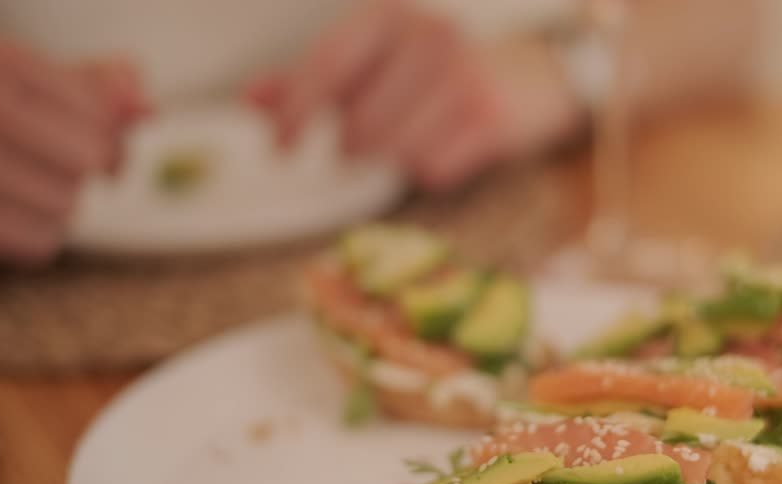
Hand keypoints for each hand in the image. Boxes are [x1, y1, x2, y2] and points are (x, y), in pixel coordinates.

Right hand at [0, 35, 147, 264]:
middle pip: (87, 159)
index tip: (92, 137)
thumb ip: (111, 89)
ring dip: (61, 207)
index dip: (112, 135)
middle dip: (90, 173)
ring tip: (22, 191)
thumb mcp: (57, 92)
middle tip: (66, 170)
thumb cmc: (9, 128)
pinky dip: (38, 238)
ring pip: (67, 203)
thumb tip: (144, 107)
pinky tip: (7, 219)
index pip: (102, 113)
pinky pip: (42, 240)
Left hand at [249, 0, 581, 191]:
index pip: (326, 67)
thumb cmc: (436, 71)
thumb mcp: (372, 61)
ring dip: (395, 157)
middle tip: (373, 136)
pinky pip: (431, 169)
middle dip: (356, 144)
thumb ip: (310, 80)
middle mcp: (426, 36)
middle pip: (357, 125)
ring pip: (392, 151)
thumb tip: (251, 101)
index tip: (281, 148)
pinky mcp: (489, 116)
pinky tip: (448, 141)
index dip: (295, 113)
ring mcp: (461, 76)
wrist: (530, 75)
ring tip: (417, 132)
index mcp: (388, 14)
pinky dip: (431, 167)